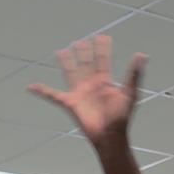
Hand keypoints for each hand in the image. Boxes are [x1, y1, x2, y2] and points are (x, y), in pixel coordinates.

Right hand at [29, 35, 146, 147]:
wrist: (109, 136)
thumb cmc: (121, 118)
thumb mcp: (130, 93)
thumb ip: (133, 74)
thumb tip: (142, 54)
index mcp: (105, 81)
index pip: (103, 60)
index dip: (102, 49)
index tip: (103, 37)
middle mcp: (91, 84)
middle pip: (85, 63)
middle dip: (84, 52)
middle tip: (81, 41)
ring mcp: (80, 93)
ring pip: (71, 73)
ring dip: (66, 62)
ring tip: (61, 51)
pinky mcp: (70, 103)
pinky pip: (53, 96)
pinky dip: (42, 91)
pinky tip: (31, 87)